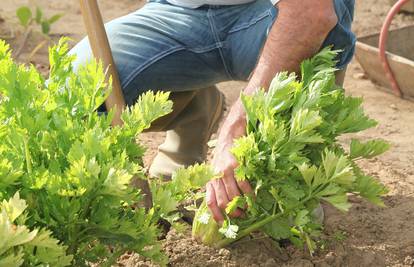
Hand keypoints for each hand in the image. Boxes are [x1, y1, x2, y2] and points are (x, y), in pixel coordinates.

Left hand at [206, 101, 252, 222]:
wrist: (230, 134)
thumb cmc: (225, 153)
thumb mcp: (216, 169)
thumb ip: (218, 183)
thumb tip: (223, 203)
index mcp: (210, 178)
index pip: (209, 201)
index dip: (215, 214)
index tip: (222, 224)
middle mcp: (215, 176)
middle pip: (222, 201)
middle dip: (232, 212)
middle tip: (240, 215)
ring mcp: (224, 171)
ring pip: (232, 196)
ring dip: (241, 205)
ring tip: (247, 208)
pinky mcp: (235, 165)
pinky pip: (243, 185)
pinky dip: (249, 194)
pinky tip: (253, 197)